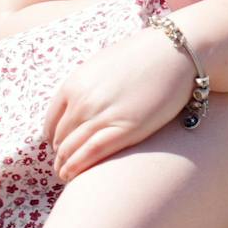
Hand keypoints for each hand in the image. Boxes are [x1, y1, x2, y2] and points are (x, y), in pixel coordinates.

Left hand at [42, 29, 194, 180]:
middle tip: (63, 165)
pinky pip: (90, 155)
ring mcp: (102, 116)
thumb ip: (86, 86)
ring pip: (71, 150)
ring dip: (65, 166)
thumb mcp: (103, 65)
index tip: (59, 147)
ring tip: (66, 175)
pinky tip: (72, 176)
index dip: (53, 138)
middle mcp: (83, 100)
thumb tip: (77, 106)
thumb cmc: (144, 55)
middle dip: (60, 154)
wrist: (176, 51)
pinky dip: (76, 168)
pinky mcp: (124, 130)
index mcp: (74, 83)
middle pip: (60, 138)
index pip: (51, 122)